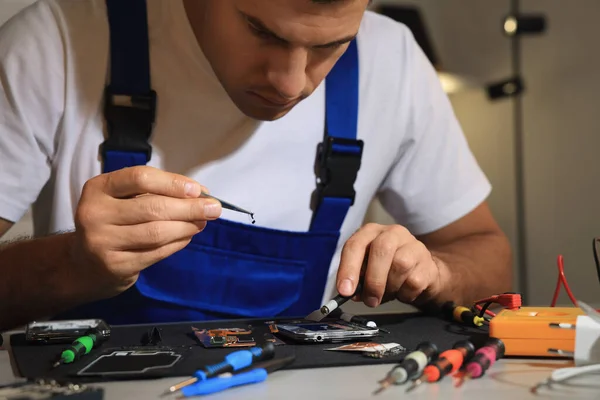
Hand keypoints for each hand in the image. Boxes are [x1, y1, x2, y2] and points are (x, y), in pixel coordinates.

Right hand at [71, 166, 221, 297]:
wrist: (85, 264)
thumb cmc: (114, 223)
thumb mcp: (124, 199)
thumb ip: (157, 192)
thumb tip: (200, 194)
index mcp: (98, 188)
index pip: (140, 178)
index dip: (172, 183)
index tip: (198, 189)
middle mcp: (95, 213)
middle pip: (152, 207)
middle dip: (189, 207)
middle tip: (214, 209)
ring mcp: (102, 242)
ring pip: (156, 232)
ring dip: (187, 227)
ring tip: (202, 223)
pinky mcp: (115, 265)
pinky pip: (156, 252)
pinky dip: (177, 243)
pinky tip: (187, 237)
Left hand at [336, 223, 442, 307]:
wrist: (422, 272)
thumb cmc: (388, 269)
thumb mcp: (367, 269)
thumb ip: (357, 279)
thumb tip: (350, 292)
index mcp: (371, 232)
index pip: (355, 244)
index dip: (348, 269)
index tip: (345, 291)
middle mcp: (393, 233)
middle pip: (381, 250)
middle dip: (373, 280)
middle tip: (370, 300)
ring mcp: (414, 245)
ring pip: (400, 265)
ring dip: (390, 288)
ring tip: (388, 293)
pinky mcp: (428, 262)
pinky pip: (414, 281)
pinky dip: (405, 294)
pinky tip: (403, 292)